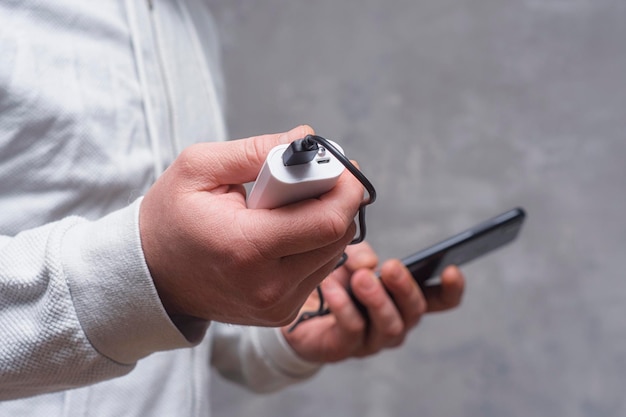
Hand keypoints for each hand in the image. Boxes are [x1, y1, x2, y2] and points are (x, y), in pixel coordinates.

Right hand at [139, 126, 363, 326]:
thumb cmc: (169, 218)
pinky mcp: (283, 313)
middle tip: (313, 177)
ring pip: (335, 253)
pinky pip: (319, 269)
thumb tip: (306, 139)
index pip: (327, 221)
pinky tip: (284, 230)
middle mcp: (269, 287)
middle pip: (339, 236)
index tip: (341, 163)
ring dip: (325, 220)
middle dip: (338, 199)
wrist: (151, 277)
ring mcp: (278, 306)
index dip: (345, 187)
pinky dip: (313, 243)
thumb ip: (255, 150)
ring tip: (287, 205)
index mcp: (246, 248)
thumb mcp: (198, 168)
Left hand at [282, 242, 464, 362]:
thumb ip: (362, 255)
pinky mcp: (343, 348)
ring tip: (361, 278)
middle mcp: (394, 322)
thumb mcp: (347, 257)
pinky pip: (351, 330)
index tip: (451, 269)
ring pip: (389, 327)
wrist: (291, 304)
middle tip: (390, 267)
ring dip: (377, 300)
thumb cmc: (332, 279)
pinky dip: (343, 307)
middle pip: (415, 312)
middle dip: (405, 288)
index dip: (451, 289)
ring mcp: (371, 340)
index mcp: (402, 298)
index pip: (439, 299)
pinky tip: (331, 287)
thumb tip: (370, 264)